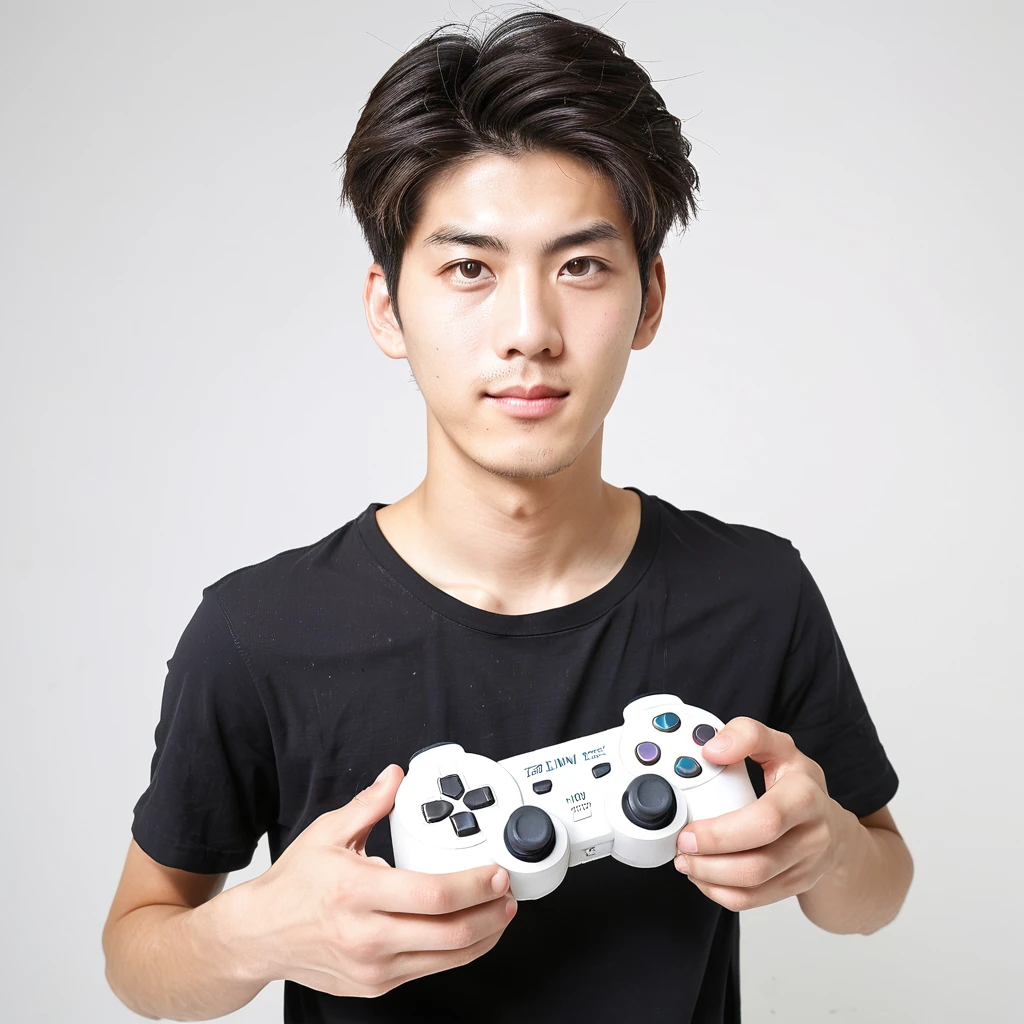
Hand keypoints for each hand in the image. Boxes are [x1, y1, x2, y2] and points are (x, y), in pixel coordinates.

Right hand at [241, 764, 517, 997]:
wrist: (259, 936)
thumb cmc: (293, 887)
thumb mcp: (328, 833)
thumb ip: (370, 804)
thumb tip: (396, 777)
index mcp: (359, 892)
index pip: (434, 894)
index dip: (475, 884)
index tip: (497, 872)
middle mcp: (368, 936)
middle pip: (451, 933)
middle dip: (492, 913)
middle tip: (508, 892)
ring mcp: (374, 967)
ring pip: (447, 959)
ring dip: (484, 936)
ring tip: (499, 913)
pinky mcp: (376, 984)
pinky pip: (429, 971)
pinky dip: (457, 953)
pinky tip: (468, 932)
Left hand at [674, 717, 845, 910]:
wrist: (831, 825)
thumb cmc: (798, 784)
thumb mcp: (778, 747)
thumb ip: (746, 735)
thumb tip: (713, 748)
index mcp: (805, 796)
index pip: (765, 821)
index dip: (722, 832)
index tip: (689, 830)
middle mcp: (812, 836)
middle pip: (757, 863)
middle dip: (710, 860)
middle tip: (682, 846)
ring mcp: (806, 866)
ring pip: (753, 887)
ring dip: (710, 879)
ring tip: (686, 861)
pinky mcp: (795, 886)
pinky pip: (754, 901)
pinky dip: (721, 893)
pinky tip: (704, 877)